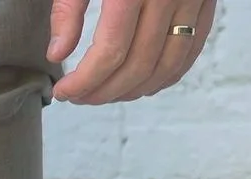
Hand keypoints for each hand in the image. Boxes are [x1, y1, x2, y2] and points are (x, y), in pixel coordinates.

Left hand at [50, 0, 213, 105]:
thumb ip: (68, 8)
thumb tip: (57, 55)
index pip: (111, 51)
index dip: (86, 80)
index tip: (65, 91)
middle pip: (139, 63)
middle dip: (105, 91)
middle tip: (80, 97)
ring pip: (168, 63)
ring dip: (135, 90)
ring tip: (106, 94)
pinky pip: (192, 47)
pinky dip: (169, 74)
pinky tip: (142, 84)